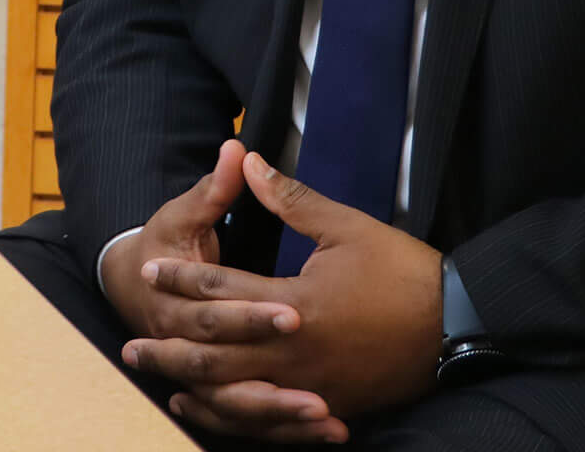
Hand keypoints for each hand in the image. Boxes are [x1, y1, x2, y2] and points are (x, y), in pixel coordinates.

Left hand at [125, 153, 442, 425]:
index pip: (223, 290)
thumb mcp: (346, 226)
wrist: (454, 324)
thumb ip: (290, 199)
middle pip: (215, 354)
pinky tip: (205, 409)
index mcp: (295, 304)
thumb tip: (248, 162)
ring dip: (191, 387)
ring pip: (234, 395)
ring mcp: (310, 387)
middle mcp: (294, 352)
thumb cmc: (402, 271)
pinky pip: (266, 421)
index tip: (151, 268)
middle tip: (131, 345)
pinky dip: (229, 417)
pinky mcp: (326, 407)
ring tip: (158, 379)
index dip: (183, 278)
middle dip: (169, 347)